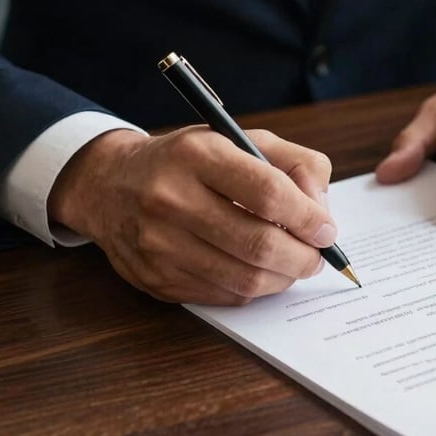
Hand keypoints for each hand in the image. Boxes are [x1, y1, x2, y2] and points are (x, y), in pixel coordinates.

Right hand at [48, 126, 336, 304]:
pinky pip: (223, 296)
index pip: (267, 193)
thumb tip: (321, 211)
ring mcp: (158, 244)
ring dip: (283, 278)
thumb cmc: (188, 161)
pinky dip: (253, 289)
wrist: (109, 185)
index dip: (307, 217)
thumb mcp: (239, 139)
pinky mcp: (155, 279)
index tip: (326, 230)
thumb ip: (293, 163)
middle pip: (258, 244)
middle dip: (302, 257)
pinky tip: (259, 272)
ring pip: (244, 279)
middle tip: (316, 256)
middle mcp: (171, 198)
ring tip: (294, 266)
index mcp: (197, 155)